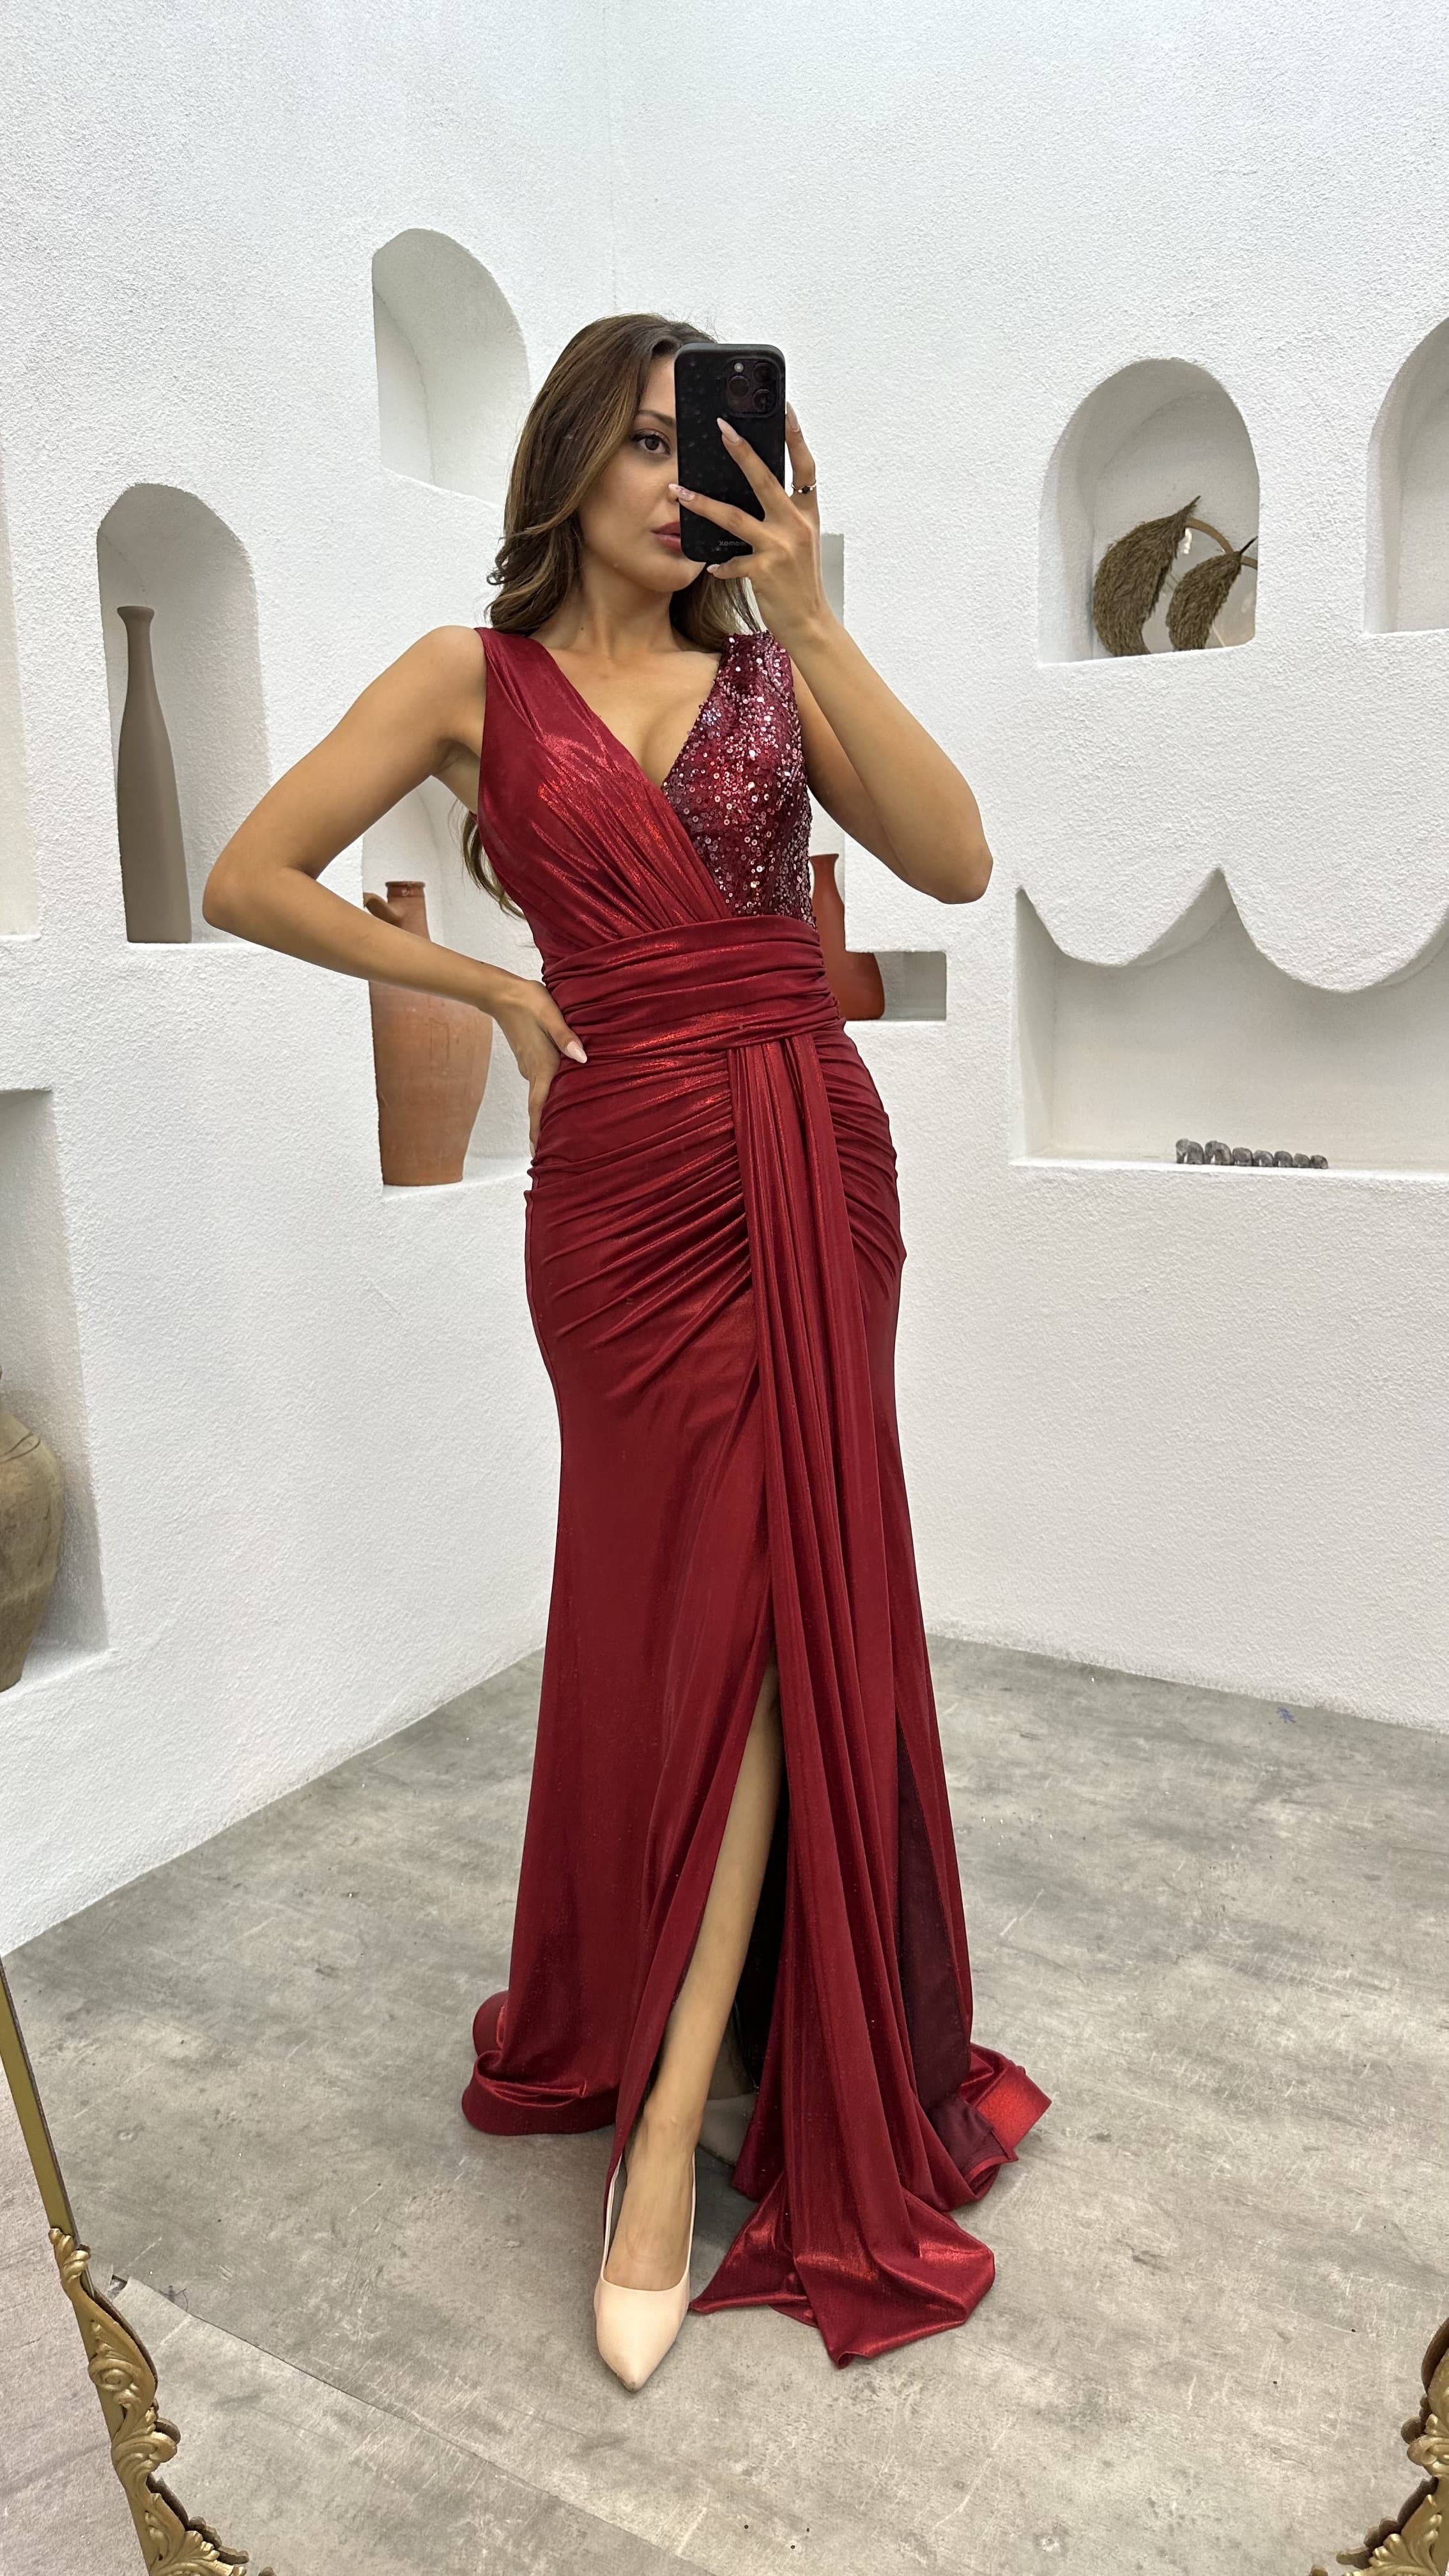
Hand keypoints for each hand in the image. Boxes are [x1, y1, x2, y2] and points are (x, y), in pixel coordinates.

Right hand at [480, 970, 588, 1154]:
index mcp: (542, 1064)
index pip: (539, 1105)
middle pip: (538, 1107)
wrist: (501, 993)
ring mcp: (529, 1065)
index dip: (539, 1129)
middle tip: (548, 1151)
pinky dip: (545, 1097)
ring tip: (555, 1130)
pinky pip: (539, 1084)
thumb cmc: (528, 1001)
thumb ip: (566, 1036)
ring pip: (539, 1096)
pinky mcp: (529, 1059)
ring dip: (545, 1114)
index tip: (537, 1151)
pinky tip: (555, 1098)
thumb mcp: (550, 1013)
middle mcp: (534, 1070)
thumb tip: (582, 1059)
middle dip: (542, 1129)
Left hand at [668, 401, 827, 652]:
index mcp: (806, 515)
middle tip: (722, 428)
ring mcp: (780, 547)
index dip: (796, 436)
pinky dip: (720, 564)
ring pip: (734, 516)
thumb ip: (782, 517)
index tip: (785, 408)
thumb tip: (758, 492)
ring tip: (678, 491)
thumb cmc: (800, 584)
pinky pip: (732, 561)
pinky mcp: (764, 571)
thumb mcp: (799, 544)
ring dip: (703, 503)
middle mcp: (795, 525)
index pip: (805, 467)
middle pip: (765, 479)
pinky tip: (711, 566)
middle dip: (742, 451)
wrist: (810, 624)